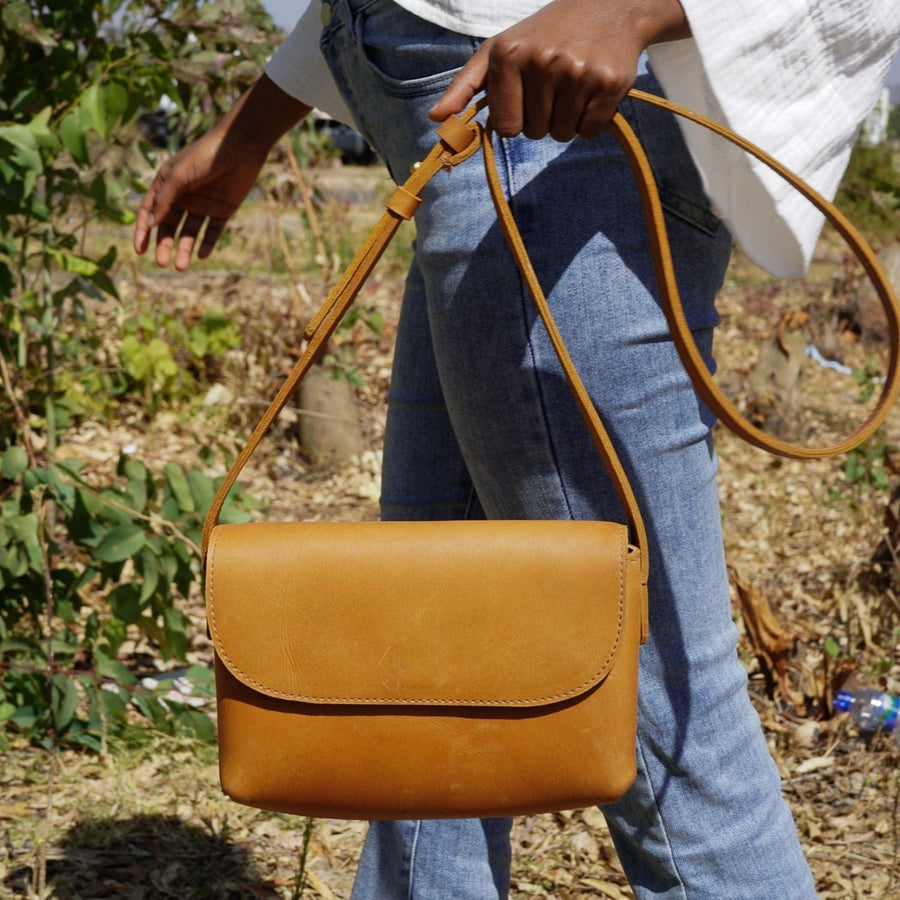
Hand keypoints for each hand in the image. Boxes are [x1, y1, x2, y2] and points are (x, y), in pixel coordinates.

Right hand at [133, 131, 267, 270]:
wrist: (239, 147)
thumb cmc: (204, 156)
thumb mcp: (179, 177)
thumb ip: (164, 200)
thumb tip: (148, 225)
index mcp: (167, 185)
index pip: (150, 212)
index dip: (143, 231)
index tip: (139, 251)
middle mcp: (183, 197)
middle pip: (169, 227)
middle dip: (164, 246)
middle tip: (161, 263)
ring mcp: (203, 205)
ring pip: (190, 233)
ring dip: (184, 249)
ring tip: (180, 267)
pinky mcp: (222, 210)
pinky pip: (212, 231)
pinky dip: (207, 244)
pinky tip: (202, 255)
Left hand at [428, 0, 688, 141]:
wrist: (609, 6)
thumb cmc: (544, 34)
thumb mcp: (498, 50)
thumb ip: (463, 86)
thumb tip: (435, 119)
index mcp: (508, 55)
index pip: (506, 127)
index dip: (517, 118)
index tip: (527, 96)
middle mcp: (542, 61)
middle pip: (534, 132)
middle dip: (542, 118)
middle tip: (554, 85)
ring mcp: (577, 72)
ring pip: (562, 135)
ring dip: (566, 120)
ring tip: (573, 86)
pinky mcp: (608, 83)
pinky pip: (590, 131)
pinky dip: (592, 120)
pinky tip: (593, 90)